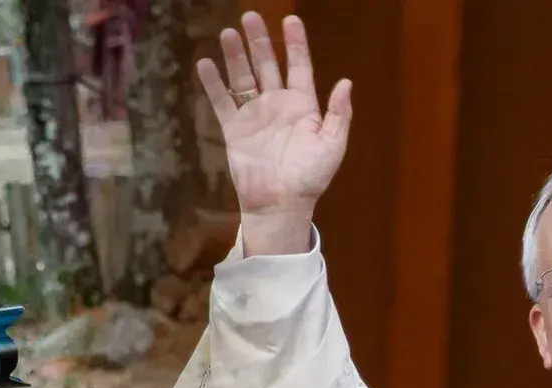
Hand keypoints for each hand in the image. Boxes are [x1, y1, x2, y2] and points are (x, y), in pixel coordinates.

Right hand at [198, 14, 351, 254]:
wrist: (281, 205)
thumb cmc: (310, 178)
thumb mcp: (332, 146)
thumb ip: (339, 115)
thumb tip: (345, 83)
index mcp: (303, 105)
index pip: (299, 66)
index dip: (296, 43)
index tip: (291, 20)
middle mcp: (277, 105)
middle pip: (267, 64)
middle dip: (259, 41)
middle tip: (250, 17)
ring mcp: (254, 115)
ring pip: (243, 77)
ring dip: (235, 56)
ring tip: (228, 33)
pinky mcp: (234, 130)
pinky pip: (222, 102)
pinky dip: (213, 84)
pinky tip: (206, 64)